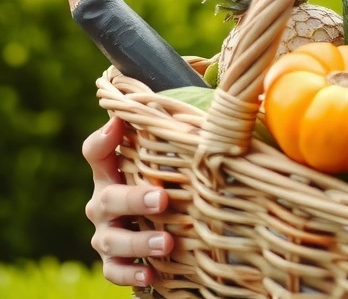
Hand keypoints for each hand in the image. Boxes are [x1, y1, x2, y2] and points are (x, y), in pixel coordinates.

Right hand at [82, 116, 173, 286]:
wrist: (161, 225)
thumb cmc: (164, 183)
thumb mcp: (165, 163)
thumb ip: (173, 142)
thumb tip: (202, 121)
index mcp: (112, 174)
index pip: (97, 152)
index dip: (103, 139)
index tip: (118, 124)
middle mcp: (103, 203)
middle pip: (108, 198)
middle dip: (134, 199)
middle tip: (162, 199)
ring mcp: (106, 233)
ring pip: (111, 239)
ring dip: (139, 242)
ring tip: (166, 242)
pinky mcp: (113, 262)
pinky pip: (115, 270)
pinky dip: (130, 274)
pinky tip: (150, 273)